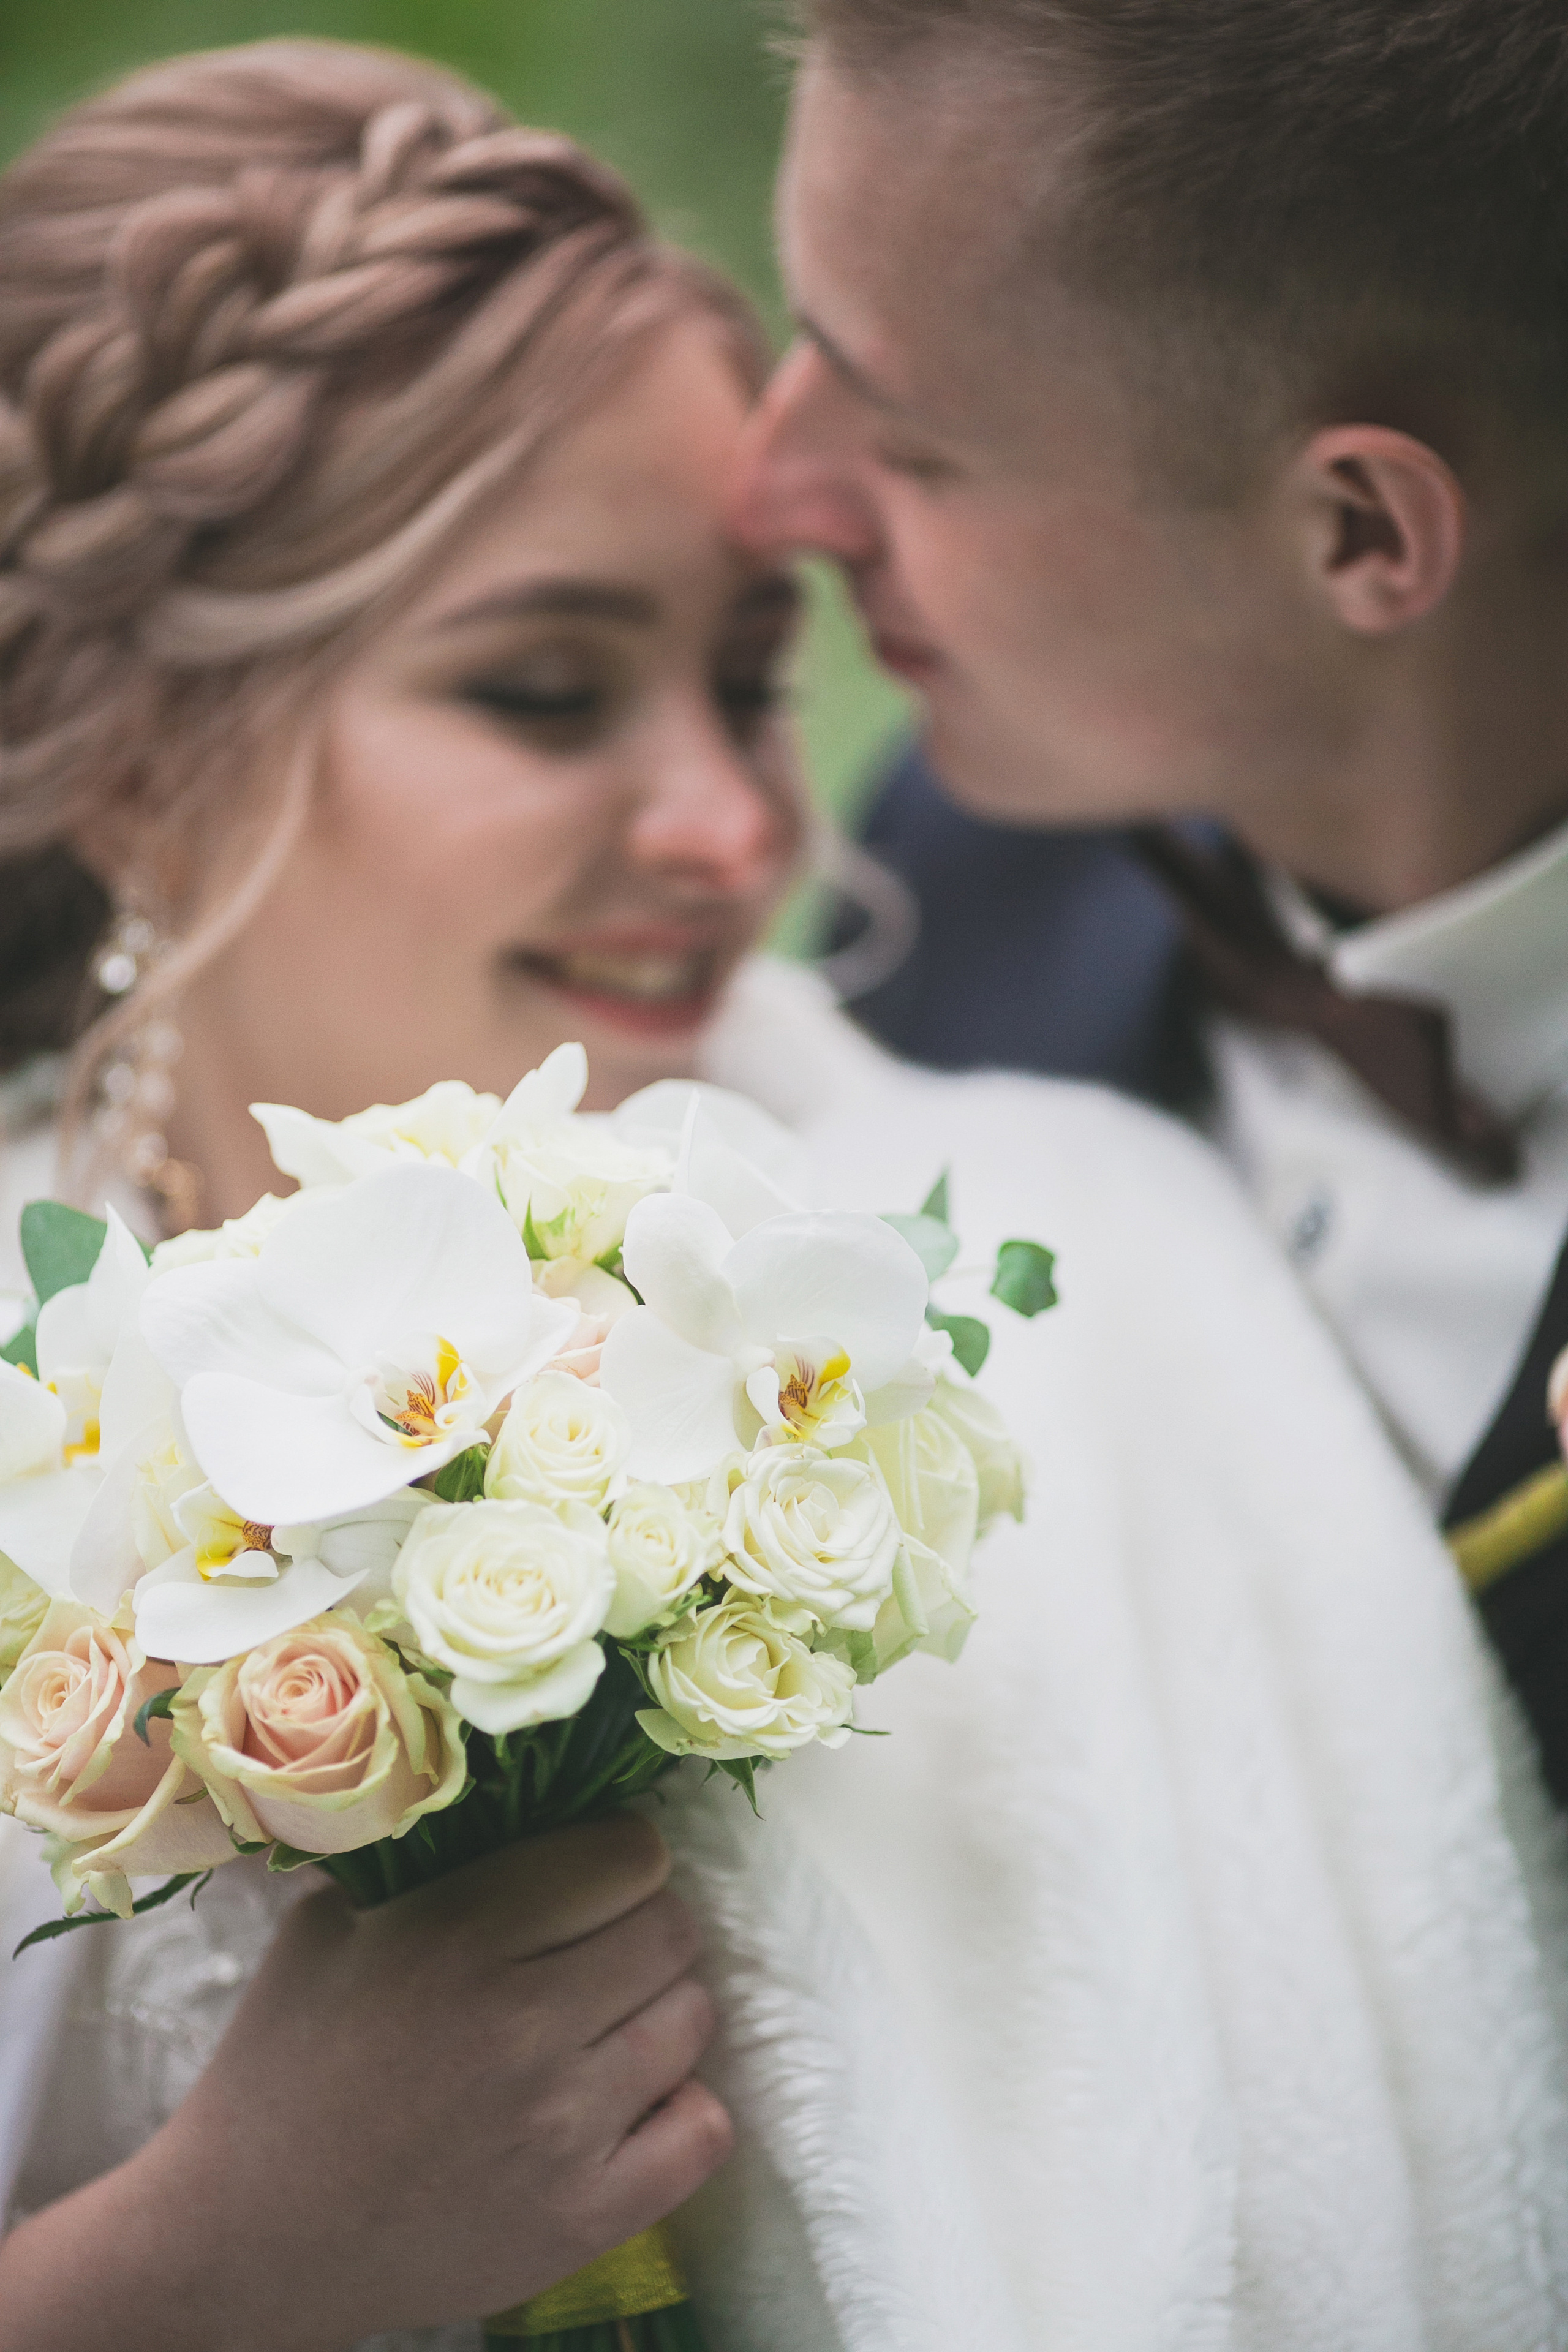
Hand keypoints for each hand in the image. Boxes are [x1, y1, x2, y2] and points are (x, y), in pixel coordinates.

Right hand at [0, 1814, 730, 2351]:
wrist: (247, 2238)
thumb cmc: (286, 2067)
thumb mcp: (331, 1925)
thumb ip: (424, 1855)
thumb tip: (512, 1790)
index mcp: (461, 1935)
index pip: (630, 1853)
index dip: (618, 1857)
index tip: (591, 1877)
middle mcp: (523, 2024)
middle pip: (673, 1928)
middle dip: (640, 1927)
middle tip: (592, 1954)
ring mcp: (562, 2127)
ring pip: (693, 2018)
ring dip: (657, 2014)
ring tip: (599, 2029)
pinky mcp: (585, 2217)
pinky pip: (704, 2130)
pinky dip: (679, 2111)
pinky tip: (625, 2106)